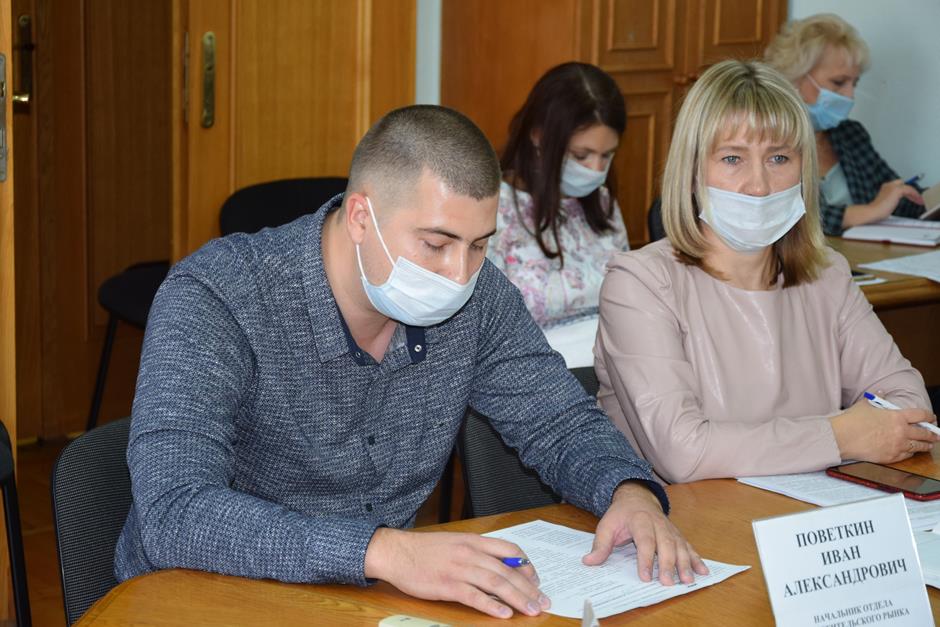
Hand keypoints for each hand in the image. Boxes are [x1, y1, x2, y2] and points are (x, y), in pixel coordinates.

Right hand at [364, 528, 549, 618]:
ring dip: (518, 598)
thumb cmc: (424, 549)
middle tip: (543, 602)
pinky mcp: (447, 585)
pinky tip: (503, 614)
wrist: (396, 551)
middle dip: (529, 588)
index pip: (509, 549)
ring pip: (496, 583)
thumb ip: (477, 551)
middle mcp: (470, 553)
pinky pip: (474, 596)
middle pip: (507, 570)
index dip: (526, 564)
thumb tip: (500, 565)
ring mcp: (459, 569)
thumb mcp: (455, 542)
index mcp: (473, 540)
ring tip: (531, 610)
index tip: (536, 579)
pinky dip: (491, 606)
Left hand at [582, 482, 708, 584]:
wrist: (636, 497)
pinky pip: (688, 547)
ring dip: (684, 564)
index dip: (645, 559)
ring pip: (680, 546)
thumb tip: (589, 561)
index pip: (645, 541)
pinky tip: (702, 571)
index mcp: (640, 520)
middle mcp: (658, 524)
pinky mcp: (677, 535)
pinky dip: (696, 559)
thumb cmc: (621, 514)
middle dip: (667, 564)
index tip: (644, 576)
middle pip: (666, 545)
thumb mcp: (606, 525)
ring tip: (687, 581)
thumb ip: (600, 544)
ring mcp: (670, 529)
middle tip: (666, 583)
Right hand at [830, 398, 938, 462]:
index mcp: (896, 416)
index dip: (929, 416)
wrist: (842, 437)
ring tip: (930, 445)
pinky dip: (912, 453)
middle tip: (936, 434)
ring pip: (919, 446)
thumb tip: (882, 392)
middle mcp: (901, 430)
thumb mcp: (865, 405)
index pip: (921, 415)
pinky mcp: (892, 456)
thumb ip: (877, 398)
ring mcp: (898, 444)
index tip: (932, 418)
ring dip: (926, 445)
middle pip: (924, 432)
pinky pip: (908, 455)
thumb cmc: (852, 420)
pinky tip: (913, 451)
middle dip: (933, 433)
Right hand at [867, 179, 924, 219]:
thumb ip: (890, 202)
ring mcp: (893, 187)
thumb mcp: (885, 205)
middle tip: (916, 197)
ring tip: (920, 200)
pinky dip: (915, 195)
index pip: (896, 186)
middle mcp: (888, 185)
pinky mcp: (897, 190)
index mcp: (884, 189)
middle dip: (909, 190)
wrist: (873, 212)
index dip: (904, 191)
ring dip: (914, 194)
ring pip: (908, 187)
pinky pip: (910, 190)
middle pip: (902, 183)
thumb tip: (893, 205)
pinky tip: (918, 200)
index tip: (910, 197)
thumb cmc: (877, 212)